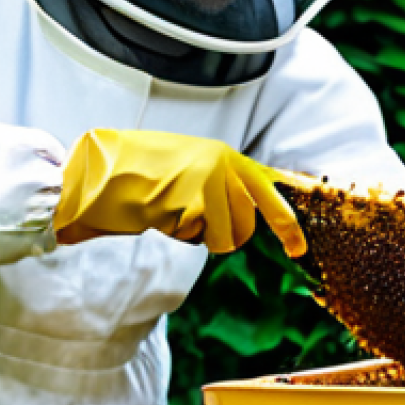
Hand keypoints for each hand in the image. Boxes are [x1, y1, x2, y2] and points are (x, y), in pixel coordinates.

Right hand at [53, 129, 306, 257]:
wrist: (104, 165)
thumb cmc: (144, 167)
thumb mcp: (194, 162)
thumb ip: (223, 182)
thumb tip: (250, 209)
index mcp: (227, 155)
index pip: (269, 191)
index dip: (287, 223)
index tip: (299, 248)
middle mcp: (224, 166)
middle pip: (246, 225)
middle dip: (225, 235)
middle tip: (210, 228)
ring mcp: (209, 184)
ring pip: (224, 237)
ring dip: (199, 235)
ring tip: (174, 212)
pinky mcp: (192, 202)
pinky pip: (197, 238)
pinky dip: (179, 234)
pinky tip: (161, 214)